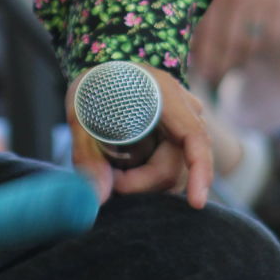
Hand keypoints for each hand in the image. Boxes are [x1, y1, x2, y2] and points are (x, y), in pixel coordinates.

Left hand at [65, 66, 211, 209]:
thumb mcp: (79, 114)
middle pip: (174, 167)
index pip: (195, 138)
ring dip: (143, 184)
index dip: (200, 171)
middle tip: (108, 177)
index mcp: (164, 94)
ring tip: (112, 170)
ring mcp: (187, 127)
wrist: (102, 76)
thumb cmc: (93, 88)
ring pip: (174, 175)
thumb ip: (86, 154)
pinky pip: (171, 173)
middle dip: (141, 184)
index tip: (196, 203)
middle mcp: (185, 111)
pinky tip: (125, 172)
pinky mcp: (181, 142)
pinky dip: (149, 180)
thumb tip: (98, 197)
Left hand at [190, 0, 279, 85]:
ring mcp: (260, 3)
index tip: (197, 71)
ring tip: (231, 66)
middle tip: (213, 77)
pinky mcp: (279, 6)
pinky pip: (271, 38)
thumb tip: (189, 44)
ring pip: (250, 45)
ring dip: (240, 61)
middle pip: (228, 46)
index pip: (206, 35)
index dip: (202, 58)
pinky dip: (262, 49)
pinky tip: (252, 51)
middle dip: (219, 66)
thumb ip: (200, 8)